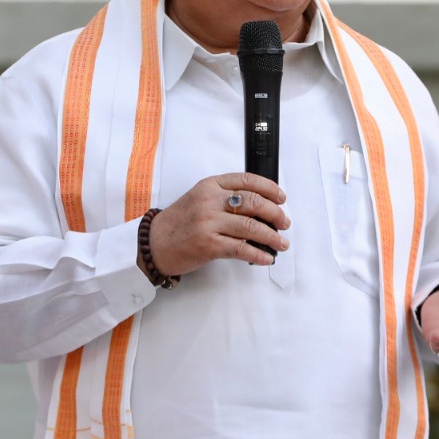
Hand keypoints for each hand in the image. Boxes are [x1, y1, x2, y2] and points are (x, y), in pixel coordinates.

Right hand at [147, 173, 290, 276]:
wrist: (154, 243)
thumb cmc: (179, 222)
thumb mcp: (199, 198)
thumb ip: (225, 197)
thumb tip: (261, 207)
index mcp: (209, 185)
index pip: (247, 180)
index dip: (270, 188)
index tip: (281, 198)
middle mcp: (209, 201)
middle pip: (254, 202)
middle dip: (275, 213)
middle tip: (284, 222)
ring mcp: (208, 223)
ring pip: (251, 227)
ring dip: (272, 236)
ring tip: (281, 243)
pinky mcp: (208, 245)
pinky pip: (241, 249)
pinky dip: (258, 254)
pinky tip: (266, 257)